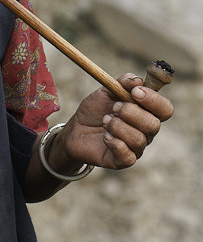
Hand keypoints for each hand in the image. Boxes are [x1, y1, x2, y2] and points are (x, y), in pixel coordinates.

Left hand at [56, 73, 173, 170]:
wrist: (76, 129)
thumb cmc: (96, 110)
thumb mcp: (107, 90)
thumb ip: (123, 82)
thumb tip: (137, 81)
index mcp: (147, 112)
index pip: (165, 109)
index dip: (153, 100)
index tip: (135, 92)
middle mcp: (146, 131)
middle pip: (154, 125)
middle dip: (131, 113)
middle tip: (114, 108)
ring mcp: (136, 147)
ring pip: (139, 139)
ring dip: (118, 126)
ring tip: (105, 121)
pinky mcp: (123, 160)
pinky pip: (128, 156)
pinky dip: (115, 143)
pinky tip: (105, 136)